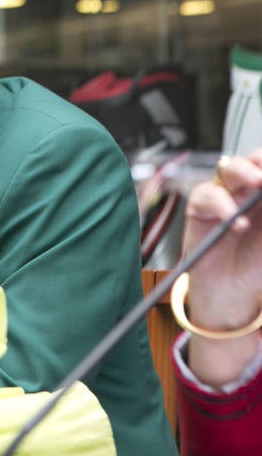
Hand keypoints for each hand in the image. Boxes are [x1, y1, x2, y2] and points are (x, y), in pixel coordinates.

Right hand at [183, 148, 261, 386]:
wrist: (233, 296)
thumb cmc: (257, 267)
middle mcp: (246, 191)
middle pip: (251, 160)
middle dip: (259, 161)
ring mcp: (223, 198)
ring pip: (226, 168)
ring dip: (242, 171)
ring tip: (257, 183)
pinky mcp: (200, 211)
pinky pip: (205, 196)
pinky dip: (221, 205)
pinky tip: (236, 222)